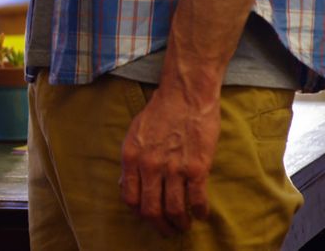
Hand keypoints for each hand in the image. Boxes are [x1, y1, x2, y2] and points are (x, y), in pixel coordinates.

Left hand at [120, 82, 219, 235]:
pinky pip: (197, 200)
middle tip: (167, 230)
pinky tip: (201, 214)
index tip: (147, 216)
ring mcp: (173, 168)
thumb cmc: (159, 112)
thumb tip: (125, 183)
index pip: (129, 198)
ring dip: (179, 222)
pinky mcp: (197, 168)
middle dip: (159, 225)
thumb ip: (131, 160)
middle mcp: (150, 166)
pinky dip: (199, 212)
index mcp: (131, 158)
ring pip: (174, 209)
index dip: (138, 212)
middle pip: (150, 209)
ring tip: (184, 225)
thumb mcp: (134, 134)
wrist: (185, 95)